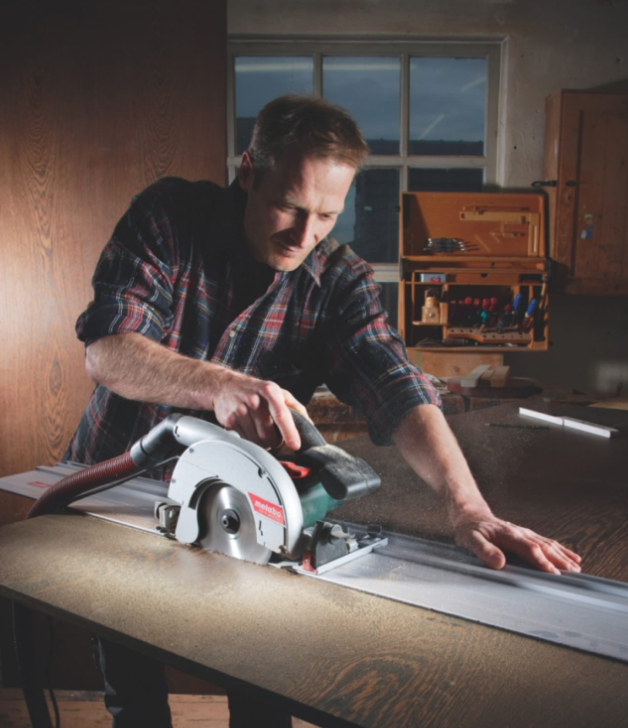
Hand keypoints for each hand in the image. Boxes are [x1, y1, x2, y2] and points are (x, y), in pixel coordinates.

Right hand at [212, 369, 309, 450]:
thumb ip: (296, 408)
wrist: (226, 385)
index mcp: (270, 391)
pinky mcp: (229, 420)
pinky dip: (250, 440)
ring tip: (260, 430)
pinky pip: (245, 441)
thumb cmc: (257, 390)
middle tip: (273, 434)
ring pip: (257, 441)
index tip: (295, 445)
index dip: (289, 432)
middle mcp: (254, 399)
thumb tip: (308, 426)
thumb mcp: (278, 392)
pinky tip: (249, 429)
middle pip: (269, 435)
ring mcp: (240, 409)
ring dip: (262, 442)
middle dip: (274, 441)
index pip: (281, 414)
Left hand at [452, 509, 581, 573]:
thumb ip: (484, 551)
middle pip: (544, 546)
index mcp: (508, 534)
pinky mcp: (526, 535)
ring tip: (577, 568)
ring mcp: (524, 533)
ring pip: (548, 544)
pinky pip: (546, 542)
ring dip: (563, 555)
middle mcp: (520, 532)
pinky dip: (560, 549)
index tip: (554, 573)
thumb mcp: (470, 540)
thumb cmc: (470, 530)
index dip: (542, 561)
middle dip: (559, 560)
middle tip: (574, 574)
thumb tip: (500, 562)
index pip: (529, 549)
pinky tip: (571, 557)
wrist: (471, 515)